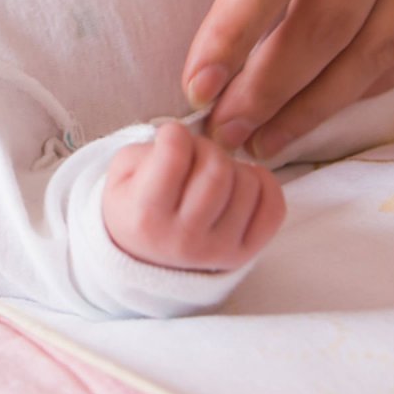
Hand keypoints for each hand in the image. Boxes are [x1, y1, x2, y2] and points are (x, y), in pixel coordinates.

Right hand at [102, 123, 283, 271]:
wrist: (145, 260)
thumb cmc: (134, 208)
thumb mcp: (120, 177)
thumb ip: (147, 150)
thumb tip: (190, 139)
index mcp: (146, 216)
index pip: (174, 155)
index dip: (173, 133)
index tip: (170, 137)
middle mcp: (184, 238)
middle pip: (217, 169)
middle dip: (207, 148)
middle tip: (195, 155)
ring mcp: (218, 249)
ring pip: (248, 183)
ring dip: (233, 166)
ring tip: (212, 174)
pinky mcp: (244, 254)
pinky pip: (273, 207)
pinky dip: (264, 184)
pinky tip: (242, 182)